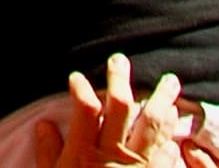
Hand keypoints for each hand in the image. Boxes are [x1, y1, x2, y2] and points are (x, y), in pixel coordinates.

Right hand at [35, 57, 187, 167]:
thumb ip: (50, 155)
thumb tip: (44, 126)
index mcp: (84, 154)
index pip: (85, 107)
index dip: (80, 88)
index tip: (76, 78)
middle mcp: (113, 156)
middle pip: (121, 106)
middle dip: (120, 79)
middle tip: (120, 61)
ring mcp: (139, 167)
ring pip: (153, 123)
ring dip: (162, 100)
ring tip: (169, 83)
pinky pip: (169, 152)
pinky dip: (172, 135)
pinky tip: (174, 125)